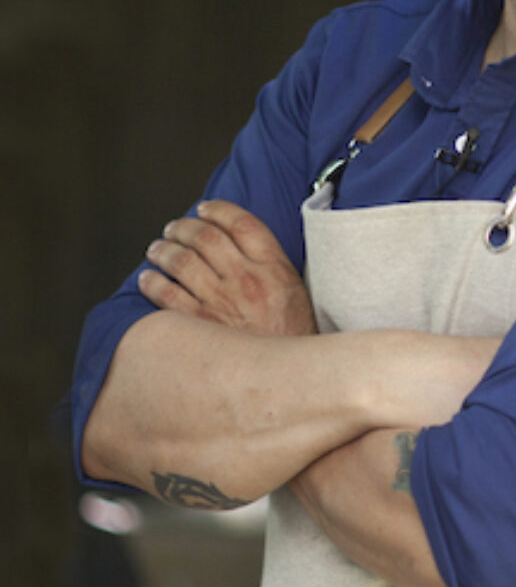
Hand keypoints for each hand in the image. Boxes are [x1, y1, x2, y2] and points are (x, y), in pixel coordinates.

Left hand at [140, 200, 315, 336]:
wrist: (288, 378)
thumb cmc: (293, 337)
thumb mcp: (296, 292)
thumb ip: (272, 266)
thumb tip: (243, 245)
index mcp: (274, 268)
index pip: (242, 223)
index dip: (218, 209)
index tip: (205, 208)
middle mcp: (247, 280)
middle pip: (206, 236)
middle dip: (183, 227)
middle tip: (174, 228)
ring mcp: (221, 301)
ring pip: (182, 261)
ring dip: (163, 249)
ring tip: (157, 248)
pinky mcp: (200, 325)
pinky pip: (166, 295)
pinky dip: (152, 281)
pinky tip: (148, 278)